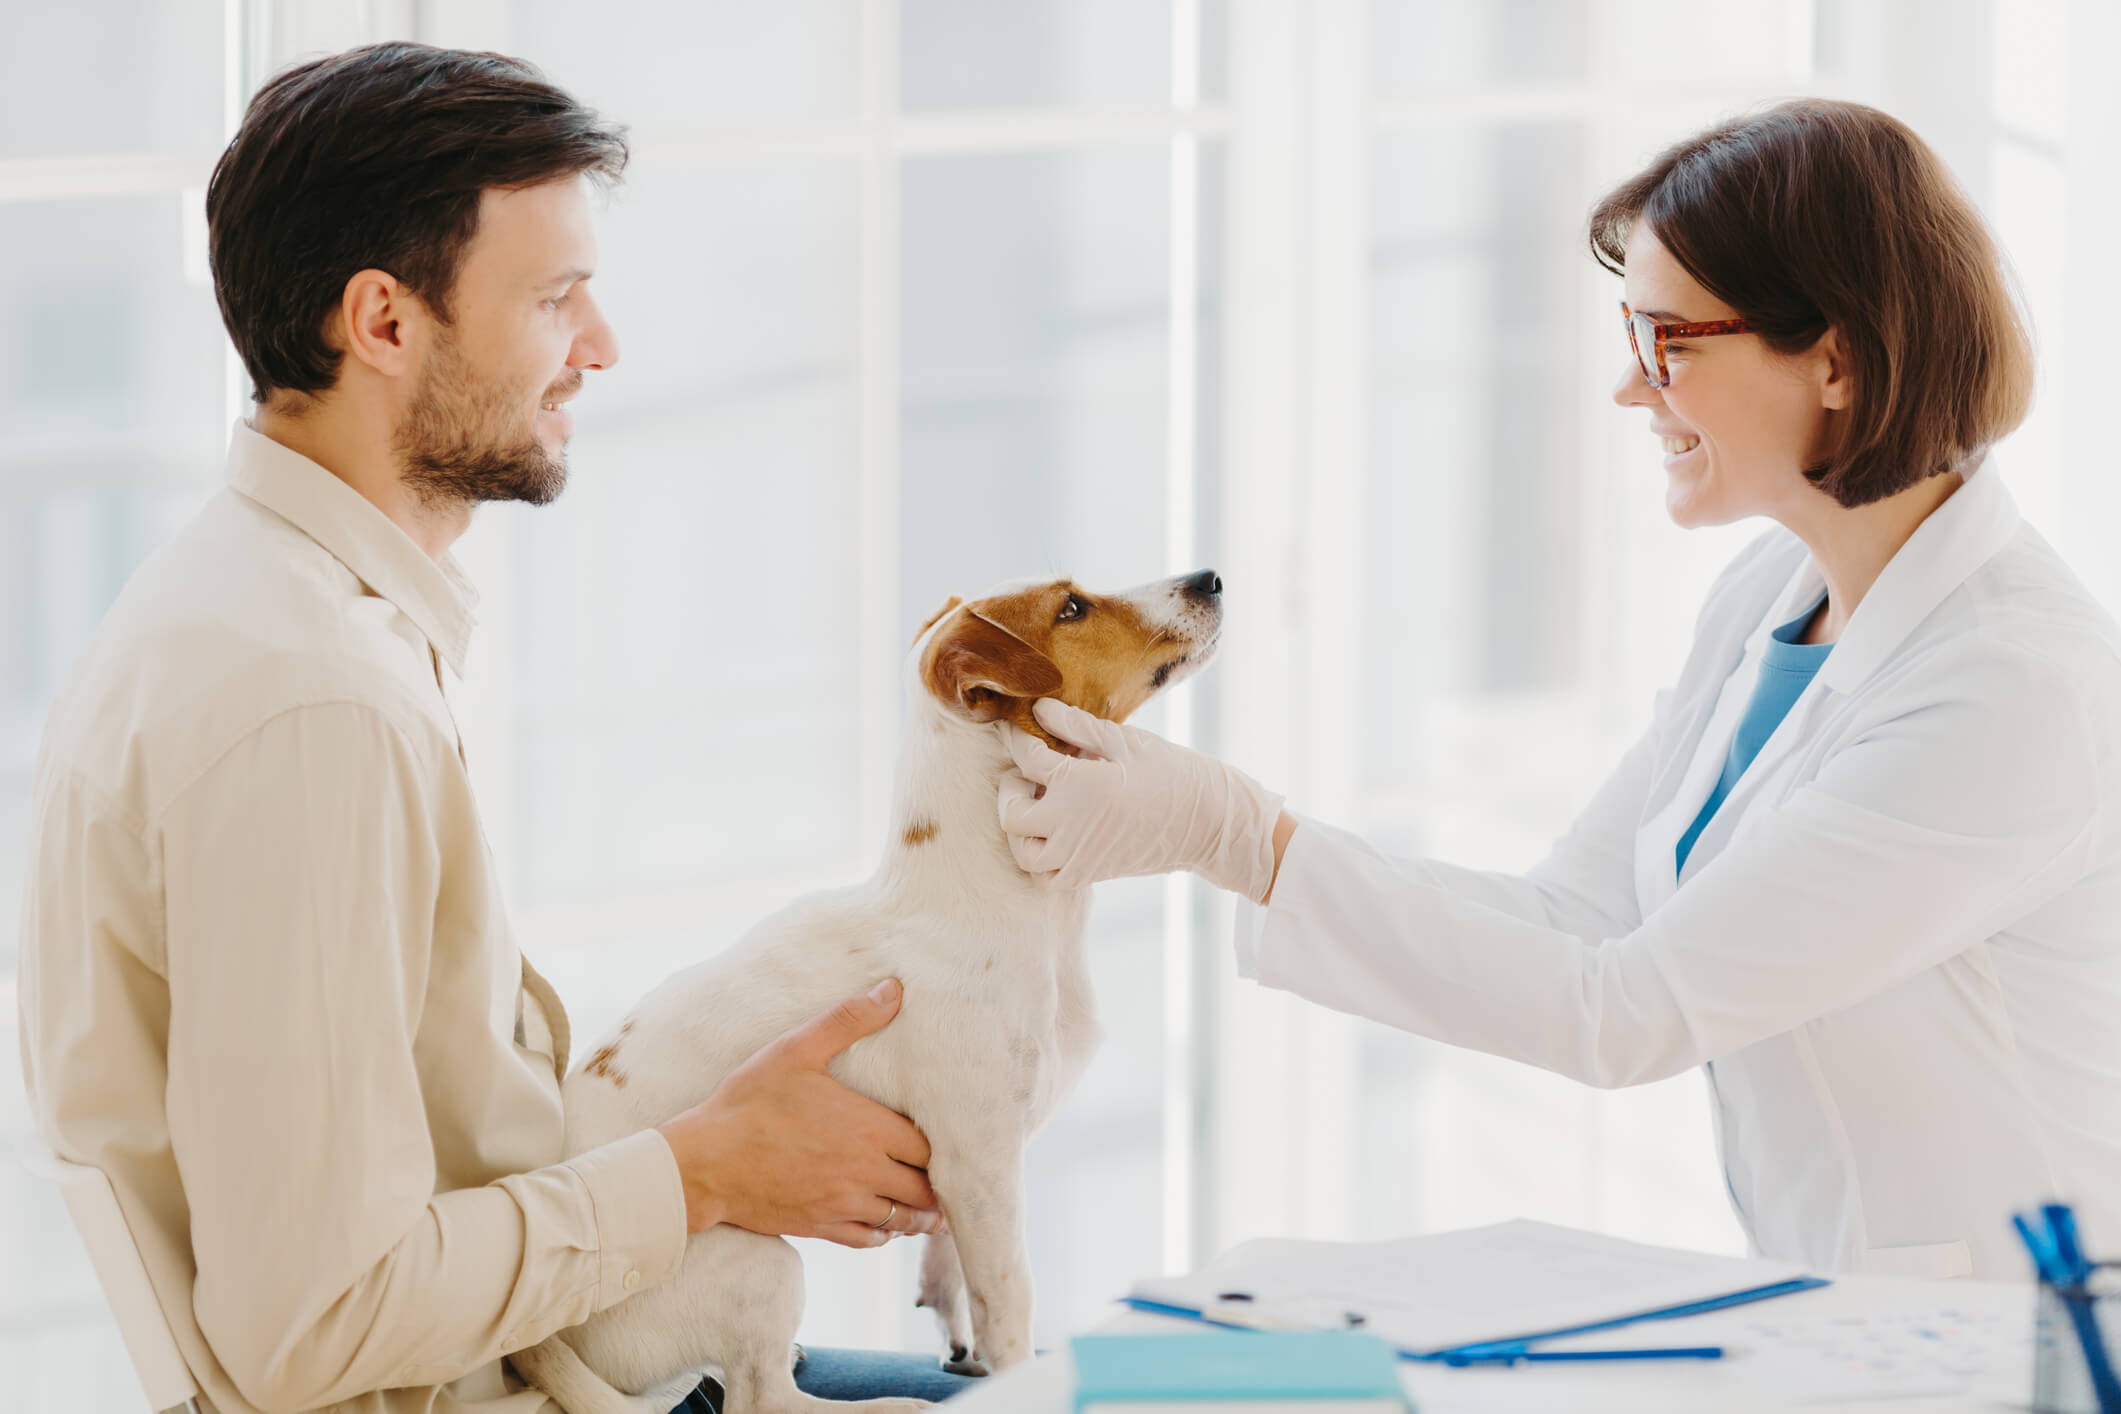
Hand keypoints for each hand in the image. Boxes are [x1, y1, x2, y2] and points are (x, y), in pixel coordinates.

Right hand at [656, 979, 941, 1248]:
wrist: (705, 1162)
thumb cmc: (750, 1102)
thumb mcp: (797, 1050)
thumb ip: (849, 1019)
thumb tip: (894, 989)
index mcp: (869, 1128)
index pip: (929, 1146)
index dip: (942, 1146)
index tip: (948, 1142)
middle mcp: (865, 1171)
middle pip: (923, 1187)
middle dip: (937, 1183)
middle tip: (950, 1180)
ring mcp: (843, 1204)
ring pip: (901, 1218)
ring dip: (919, 1214)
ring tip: (932, 1210)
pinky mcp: (820, 1227)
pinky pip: (868, 1239)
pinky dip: (885, 1234)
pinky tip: (887, 1226)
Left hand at [996, 697, 1284, 900]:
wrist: (1208, 822)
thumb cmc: (1171, 773)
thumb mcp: (1124, 741)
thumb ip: (1076, 726)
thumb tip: (1038, 709)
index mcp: (1079, 785)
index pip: (1027, 759)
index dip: (1019, 738)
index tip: (1021, 728)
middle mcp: (1070, 826)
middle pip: (1011, 814)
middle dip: (1010, 790)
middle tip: (1026, 773)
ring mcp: (1078, 856)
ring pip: (1023, 852)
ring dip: (1021, 828)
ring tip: (1039, 805)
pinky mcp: (1090, 874)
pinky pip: (1047, 877)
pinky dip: (1041, 859)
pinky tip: (1054, 833)